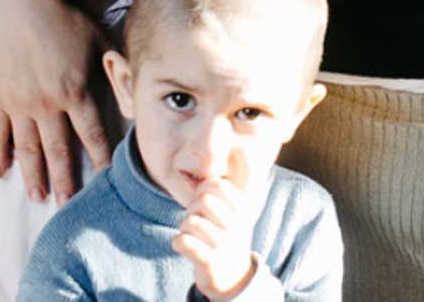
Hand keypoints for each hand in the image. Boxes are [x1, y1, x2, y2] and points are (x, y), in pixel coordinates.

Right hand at [0, 0, 110, 203]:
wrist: (13, 4)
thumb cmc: (60, 17)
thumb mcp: (96, 40)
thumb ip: (114, 69)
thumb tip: (133, 92)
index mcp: (75, 91)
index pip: (92, 133)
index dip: (100, 158)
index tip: (105, 179)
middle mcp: (47, 104)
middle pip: (58, 150)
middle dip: (64, 180)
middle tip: (68, 204)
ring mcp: (18, 103)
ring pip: (28, 147)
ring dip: (33, 174)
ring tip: (37, 196)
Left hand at [172, 150, 258, 300]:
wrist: (232, 275)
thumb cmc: (232, 231)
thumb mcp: (242, 204)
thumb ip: (243, 177)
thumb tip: (244, 149)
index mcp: (244, 207)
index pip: (215, 184)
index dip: (203, 191)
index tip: (209, 204)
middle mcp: (237, 225)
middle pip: (201, 200)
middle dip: (193, 208)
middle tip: (200, 221)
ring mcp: (224, 245)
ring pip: (189, 221)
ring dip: (186, 228)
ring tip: (196, 236)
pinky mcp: (209, 262)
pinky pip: (182, 242)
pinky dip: (179, 243)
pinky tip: (187, 246)